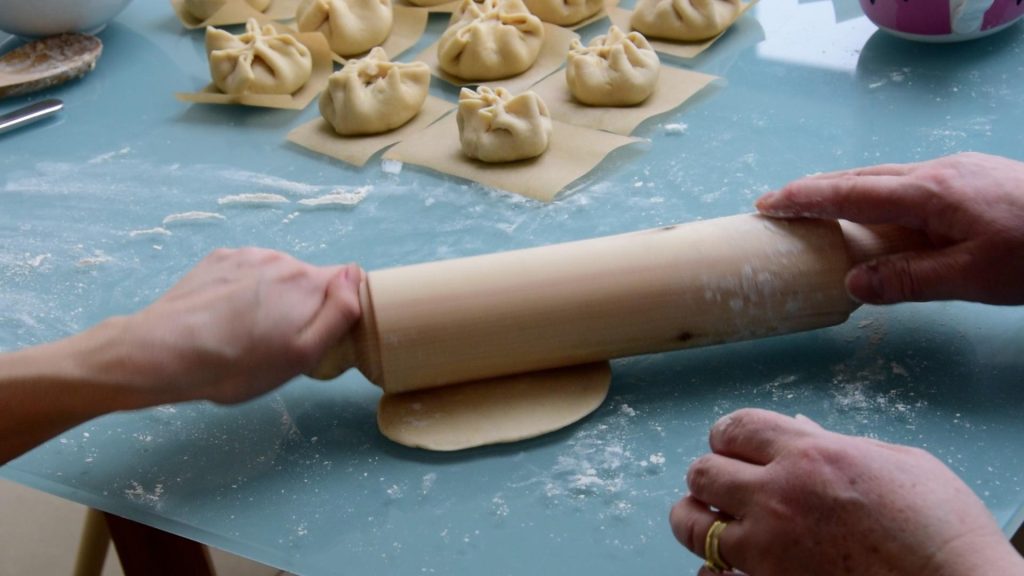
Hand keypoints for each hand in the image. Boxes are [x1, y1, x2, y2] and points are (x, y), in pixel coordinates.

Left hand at [124, 248, 361, 403]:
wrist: (164, 353)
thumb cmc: (237, 364)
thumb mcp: (303, 354)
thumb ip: (339, 313)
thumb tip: (355, 276)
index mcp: (307, 282)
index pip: (348, 279)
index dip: (341, 306)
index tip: (321, 332)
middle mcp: (280, 259)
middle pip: (309, 281)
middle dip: (302, 306)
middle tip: (278, 343)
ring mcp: (246, 256)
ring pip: (276, 276)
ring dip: (272, 298)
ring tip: (247, 333)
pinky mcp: (218, 260)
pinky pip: (247, 272)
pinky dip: (244, 291)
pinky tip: (225, 318)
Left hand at [669, 409, 1023, 575]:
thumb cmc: (942, 528)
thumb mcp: (898, 463)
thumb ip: (838, 443)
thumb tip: (800, 430)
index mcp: (811, 454)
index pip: (736, 427)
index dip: (728, 434)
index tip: (731, 444)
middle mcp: (779, 494)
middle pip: (702, 471)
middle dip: (708, 473)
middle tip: (719, 483)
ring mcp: (769, 546)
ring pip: (690, 524)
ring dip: (693, 518)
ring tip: (706, 520)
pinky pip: (712, 575)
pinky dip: (710, 568)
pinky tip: (720, 565)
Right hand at [756, 152, 1023, 304]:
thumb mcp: (974, 278)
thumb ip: (909, 279)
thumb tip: (853, 282)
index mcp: (930, 193)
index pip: (850, 192)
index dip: (804, 198)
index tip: (767, 203)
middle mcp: (938, 172)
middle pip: (863, 176)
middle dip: (817, 189)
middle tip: (782, 206)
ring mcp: (959, 170)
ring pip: (887, 176)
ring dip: (847, 190)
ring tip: (821, 210)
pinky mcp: (975, 177)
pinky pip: (910, 182)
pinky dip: (879, 195)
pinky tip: (884, 215)